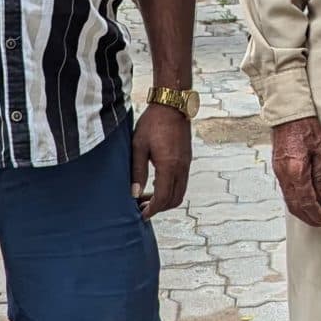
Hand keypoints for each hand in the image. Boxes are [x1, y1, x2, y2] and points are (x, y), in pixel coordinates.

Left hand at [132, 102, 190, 217]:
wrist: (172, 105)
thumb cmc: (152, 123)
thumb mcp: (138, 146)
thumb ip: (137, 171)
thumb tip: (134, 193)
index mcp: (169, 166)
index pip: (163, 198)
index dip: (152, 209)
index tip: (140, 214)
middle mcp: (181, 168)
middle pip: (174, 199)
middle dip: (159, 208)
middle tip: (141, 208)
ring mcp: (186, 164)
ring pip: (180, 192)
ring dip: (165, 199)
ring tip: (146, 197)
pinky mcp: (186, 159)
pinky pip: (181, 182)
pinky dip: (170, 189)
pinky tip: (155, 185)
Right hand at [270, 116, 320, 228]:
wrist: (288, 114)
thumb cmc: (307, 127)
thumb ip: (320, 176)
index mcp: (296, 171)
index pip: (307, 201)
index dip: (316, 214)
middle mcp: (285, 175)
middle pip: (296, 205)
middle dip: (309, 218)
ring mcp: (279, 172)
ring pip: (289, 200)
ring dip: (301, 212)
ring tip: (314, 217)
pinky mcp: (278, 169)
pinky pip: (286, 191)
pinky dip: (295, 202)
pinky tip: (304, 204)